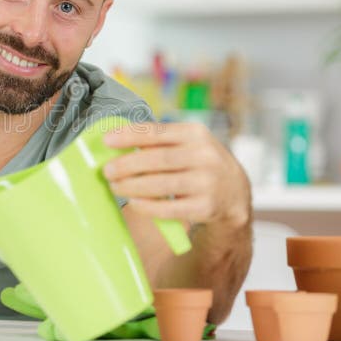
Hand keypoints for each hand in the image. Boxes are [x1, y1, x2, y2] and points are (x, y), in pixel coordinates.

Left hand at [102, 122, 250, 226]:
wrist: (234, 192)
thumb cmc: (198, 162)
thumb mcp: (187, 143)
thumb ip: (158, 141)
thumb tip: (117, 143)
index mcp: (195, 133)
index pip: (158, 132)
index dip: (130, 136)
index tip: (107, 140)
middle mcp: (204, 156)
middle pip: (157, 159)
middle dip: (127, 165)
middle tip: (107, 170)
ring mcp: (207, 182)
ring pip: (161, 185)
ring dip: (132, 186)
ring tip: (114, 186)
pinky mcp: (205, 207)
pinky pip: (169, 208)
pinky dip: (147, 206)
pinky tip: (133, 202)